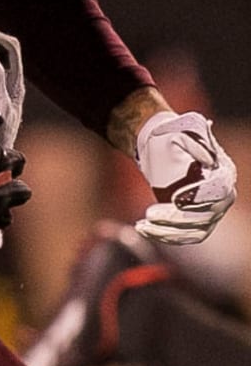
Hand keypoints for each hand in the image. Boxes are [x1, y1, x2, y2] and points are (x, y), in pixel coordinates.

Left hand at [135, 111, 235, 244]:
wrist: (160, 145)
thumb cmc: (171, 135)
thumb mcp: (182, 129)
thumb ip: (194, 141)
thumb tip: (207, 158)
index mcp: (222, 171)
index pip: (219, 190)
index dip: (198, 196)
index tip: (175, 199)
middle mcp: (222, 195)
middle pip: (206, 215)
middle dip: (177, 218)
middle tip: (149, 214)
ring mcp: (210, 210)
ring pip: (196, 231)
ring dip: (168, 232)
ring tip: (142, 225)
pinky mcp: (195, 221)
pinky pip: (185, 236)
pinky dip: (165, 235)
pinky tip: (143, 229)